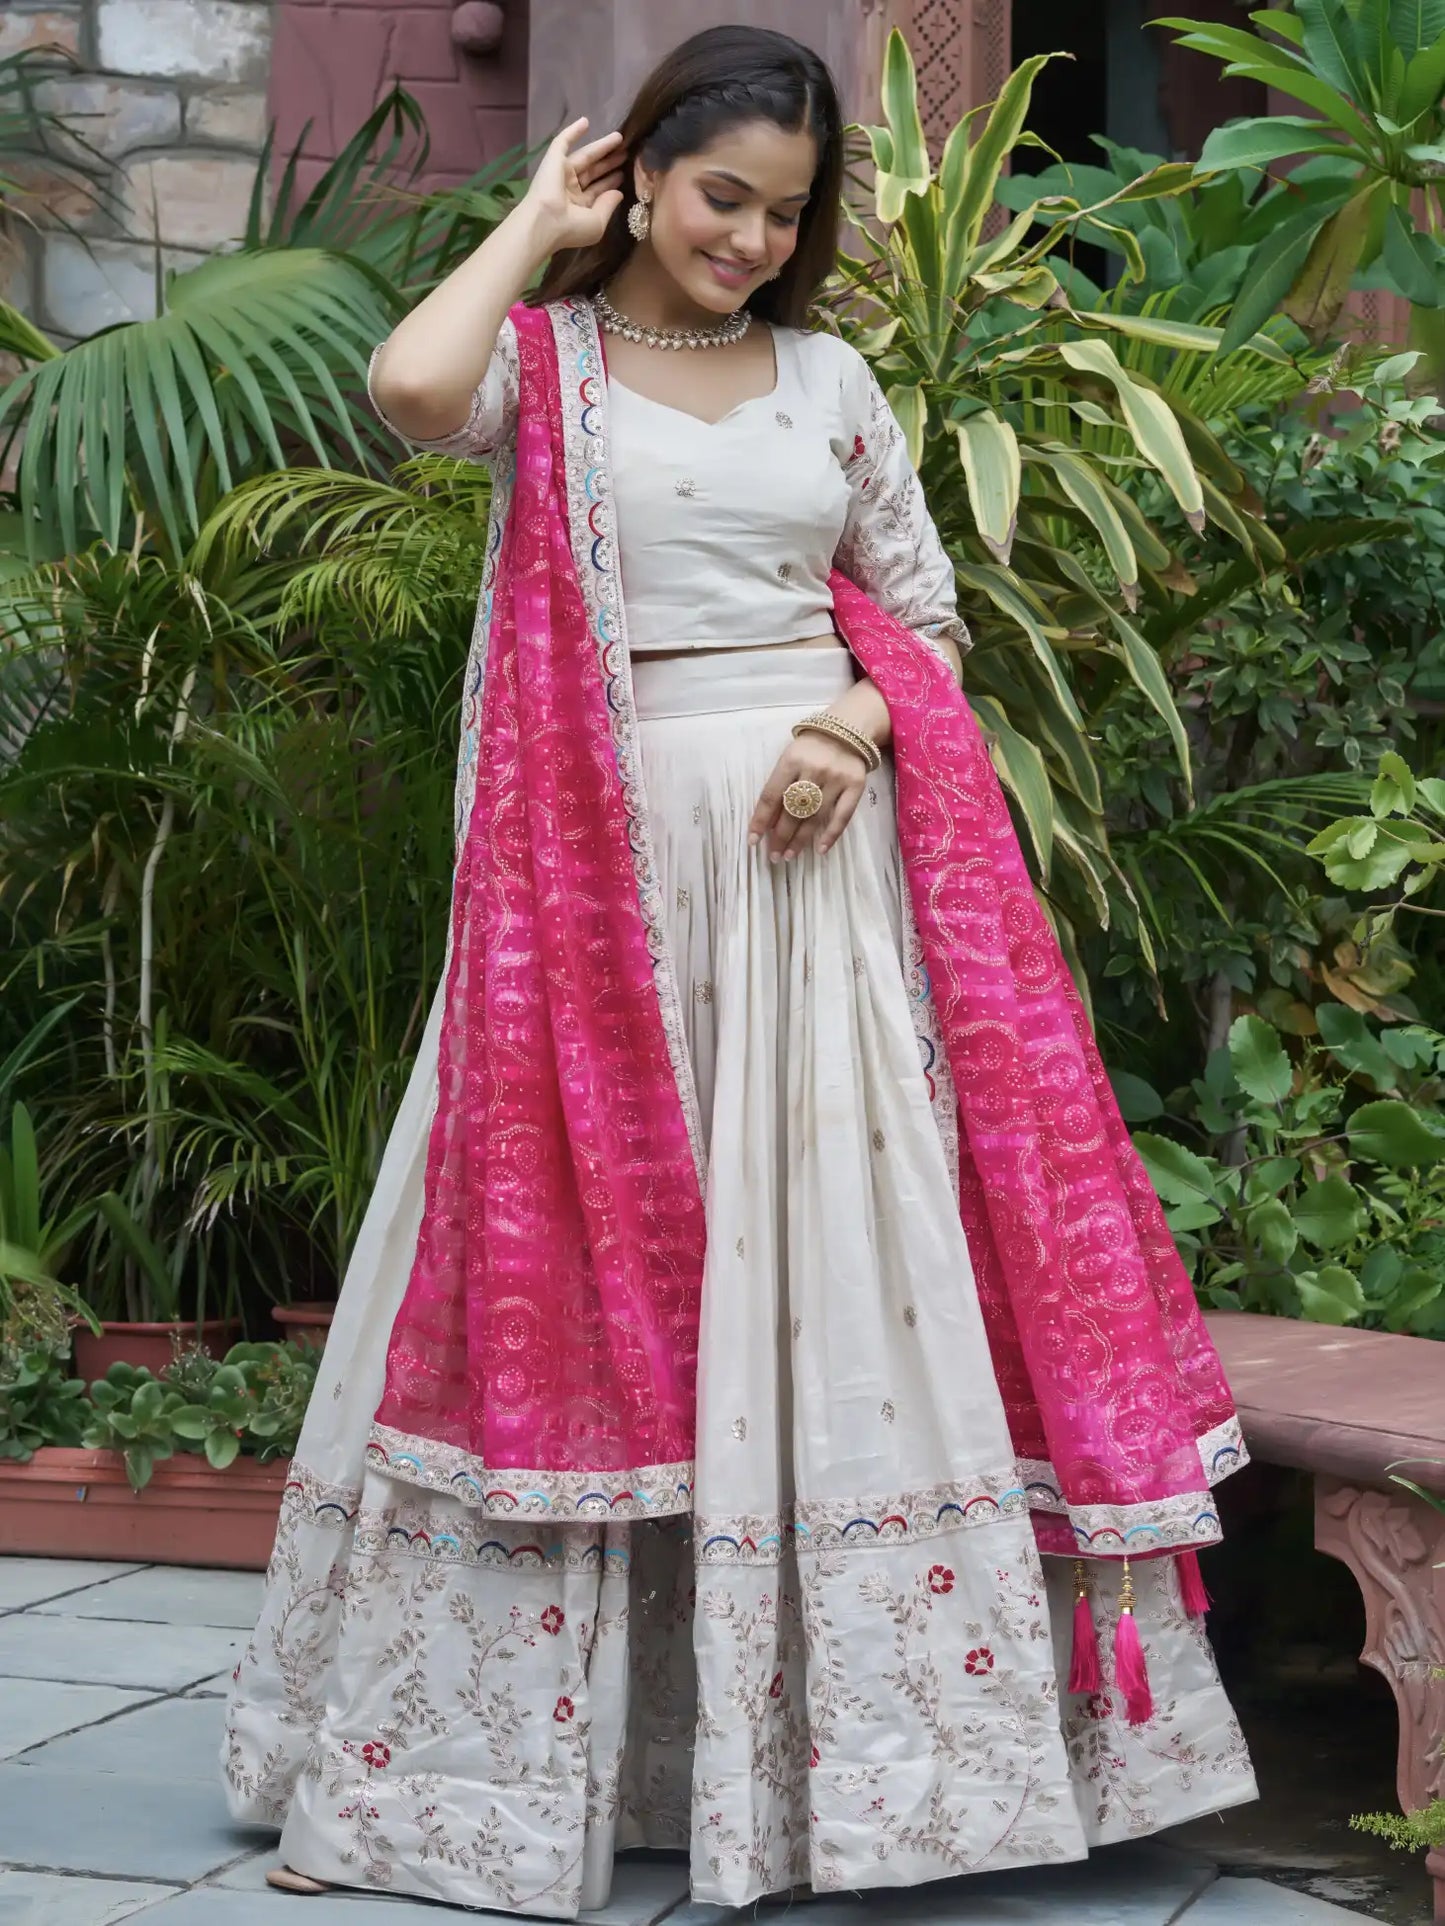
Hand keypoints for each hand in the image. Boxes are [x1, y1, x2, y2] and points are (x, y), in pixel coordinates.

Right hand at [522, 118, 625, 251]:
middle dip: (609, 161)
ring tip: (619, 137)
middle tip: (626, 151)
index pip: (597, 190)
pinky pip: (563, 141)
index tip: (624, 173)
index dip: (610, 181)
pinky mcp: (554, 159)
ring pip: (585, 155)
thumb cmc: (572, 228)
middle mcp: (570, 189)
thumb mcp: (597, 223)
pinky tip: (585, 121)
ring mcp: (561, 173)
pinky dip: (573, 131)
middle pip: (593, 170)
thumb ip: (608, 206)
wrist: (546, 222)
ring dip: (601, 146)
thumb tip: (618, 193)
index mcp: (579, 206)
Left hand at [749, 730, 870, 863]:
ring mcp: (836, 779)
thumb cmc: (811, 747)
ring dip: (800, 840)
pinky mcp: (855, 786)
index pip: (771, 796)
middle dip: (780, 836)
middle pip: (792, 810)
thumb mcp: (790, 758)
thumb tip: (768, 822)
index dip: (760, 820)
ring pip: (814, 816)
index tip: (753, 841)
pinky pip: (842, 816)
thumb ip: (779, 785)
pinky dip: (831, 834)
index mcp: (791, 760)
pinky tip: (820, 849)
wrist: (849, 728)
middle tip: (773, 856)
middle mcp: (813, 769)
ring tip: (789, 856)